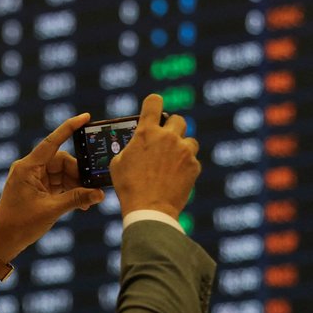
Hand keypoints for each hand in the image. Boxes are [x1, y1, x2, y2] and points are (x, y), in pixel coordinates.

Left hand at [0, 113, 105, 261]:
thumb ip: (77, 199)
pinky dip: (69, 191)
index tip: (85, 117)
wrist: (3, 241)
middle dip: (78, 174)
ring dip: (75, 185)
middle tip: (92, 188)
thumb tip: (100, 194)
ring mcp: (33, 178)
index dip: (69, 128)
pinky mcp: (36, 188)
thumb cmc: (20, 225)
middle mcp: (29, 169)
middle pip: (61, 161)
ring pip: (62, 173)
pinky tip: (80, 203)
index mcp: (28, 168)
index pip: (52, 142)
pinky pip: (57, 183)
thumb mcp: (52, 210)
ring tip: (87, 201)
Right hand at [110, 94, 200, 218]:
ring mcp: (183, 151)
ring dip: (182, 148)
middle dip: (172, 128)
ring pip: (189, 140)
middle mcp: (168, 137)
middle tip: (166, 141)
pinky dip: (186, 167)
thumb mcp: (118, 163)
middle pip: (178, 119)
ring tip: (172, 163)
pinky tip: (176, 178)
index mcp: (146, 132)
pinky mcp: (194, 166)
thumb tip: (136, 144)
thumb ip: (130, 147)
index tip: (155, 107)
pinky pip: (193, 160)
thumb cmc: (129, 187)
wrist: (149, 210)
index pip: (154, 102)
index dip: (154, 103)